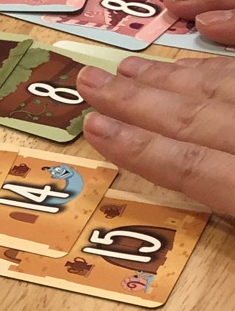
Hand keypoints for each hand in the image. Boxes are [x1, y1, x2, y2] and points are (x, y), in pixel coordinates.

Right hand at [76, 56, 234, 212]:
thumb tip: (185, 257)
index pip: (190, 166)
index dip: (139, 148)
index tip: (92, 127)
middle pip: (194, 118)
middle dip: (136, 99)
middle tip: (89, 80)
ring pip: (223, 86)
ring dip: (172, 77)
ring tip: (129, 67)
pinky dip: (219, 64)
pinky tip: (198, 53)